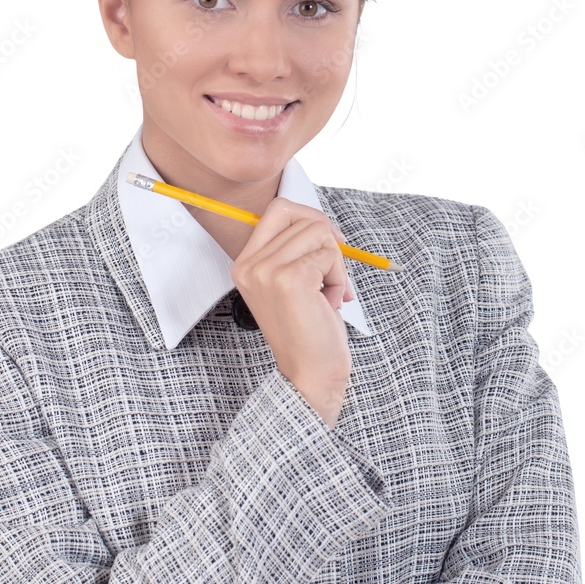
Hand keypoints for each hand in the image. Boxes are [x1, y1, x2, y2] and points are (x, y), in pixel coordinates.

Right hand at [230, 197, 353, 428]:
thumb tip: (323, 222)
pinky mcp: (290, 279)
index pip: (278, 210)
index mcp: (245, 264)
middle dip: (328, 243)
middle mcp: (249, 265)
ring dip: (335, 263)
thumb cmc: (308, 329)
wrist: (311, 374)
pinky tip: (329, 303)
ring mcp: (267, 271)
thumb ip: (296, 250)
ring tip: (327, 293)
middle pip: (302, 217)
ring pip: (318, 233)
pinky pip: (329, 255)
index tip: (330, 241)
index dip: (310, 218)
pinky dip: (338, 278)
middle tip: (334, 270)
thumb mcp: (292, 282)